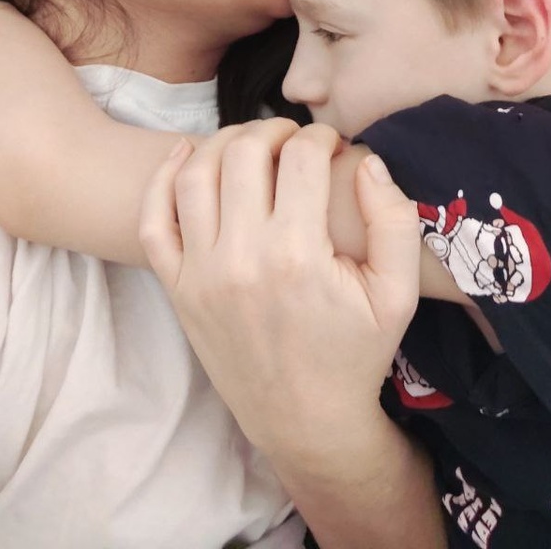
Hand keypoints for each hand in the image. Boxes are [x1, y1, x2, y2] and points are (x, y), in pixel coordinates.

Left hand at [139, 119, 421, 459]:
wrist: (305, 421)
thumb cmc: (356, 352)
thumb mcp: (398, 293)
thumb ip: (393, 221)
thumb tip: (368, 163)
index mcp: (297, 256)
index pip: (301, 157)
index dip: (322, 135)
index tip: (333, 144)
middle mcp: (241, 259)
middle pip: (243, 152)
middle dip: (273, 129)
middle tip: (294, 139)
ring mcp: (200, 274)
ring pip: (195, 175)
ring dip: (224, 142)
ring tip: (253, 144)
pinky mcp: (177, 289)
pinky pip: (152, 220)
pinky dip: (163, 179)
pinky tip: (189, 155)